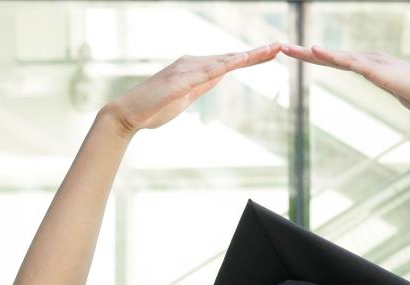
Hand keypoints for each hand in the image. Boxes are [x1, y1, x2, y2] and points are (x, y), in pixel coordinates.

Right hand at [106, 42, 281, 134]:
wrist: (129, 113)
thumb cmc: (154, 108)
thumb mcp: (185, 97)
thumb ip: (202, 85)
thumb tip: (219, 76)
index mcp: (194, 68)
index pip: (228, 62)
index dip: (251, 58)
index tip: (271, 53)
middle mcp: (191, 63)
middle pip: (230, 57)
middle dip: (256, 53)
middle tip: (280, 46)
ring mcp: (185, 70)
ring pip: (223, 61)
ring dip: (247, 56)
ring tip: (269, 51)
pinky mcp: (180, 81)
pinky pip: (206, 72)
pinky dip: (225, 65)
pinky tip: (240, 60)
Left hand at [278, 43, 409, 117]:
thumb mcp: (399, 91)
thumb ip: (390, 86)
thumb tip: (390, 87)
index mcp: (371, 65)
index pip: (337, 61)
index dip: (315, 58)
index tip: (296, 55)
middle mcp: (369, 60)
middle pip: (330, 56)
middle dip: (305, 52)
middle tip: (281, 47)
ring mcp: (372, 63)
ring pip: (335, 57)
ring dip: (311, 53)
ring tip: (289, 48)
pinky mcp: (377, 71)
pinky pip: (349, 62)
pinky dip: (331, 56)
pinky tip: (314, 51)